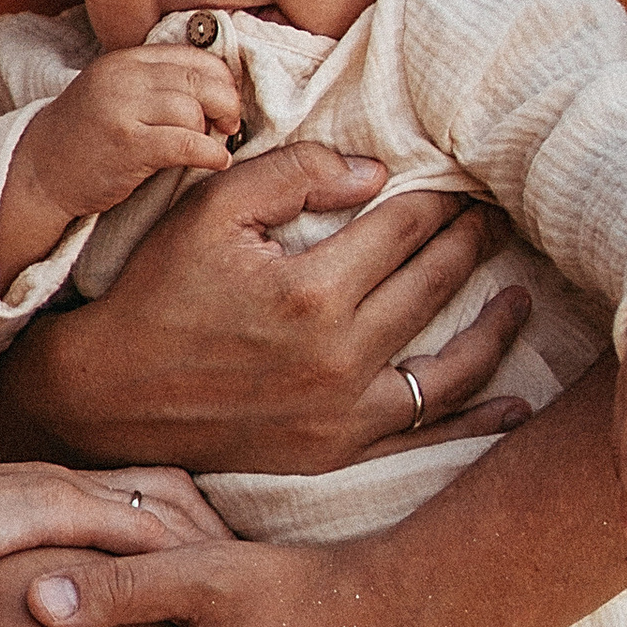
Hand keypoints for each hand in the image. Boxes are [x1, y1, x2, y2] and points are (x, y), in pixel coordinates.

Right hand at [0, 43, 244, 274]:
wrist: (38, 170)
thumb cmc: (85, 137)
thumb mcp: (116, 93)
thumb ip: (156, 83)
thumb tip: (219, 87)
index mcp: (125, 60)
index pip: (193, 54)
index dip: (222, 77)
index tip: (228, 100)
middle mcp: (123, 78)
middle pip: (199, 79)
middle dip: (226, 102)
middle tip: (230, 124)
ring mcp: (122, 109)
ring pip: (194, 109)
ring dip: (213, 131)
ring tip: (213, 145)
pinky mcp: (127, 145)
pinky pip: (186, 143)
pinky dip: (210, 153)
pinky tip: (217, 161)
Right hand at [0, 140, 533, 473]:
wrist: (107, 397)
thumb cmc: (156, 292)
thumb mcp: (210, 210)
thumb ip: (294, 176)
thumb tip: (376, 172)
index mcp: (313, 291)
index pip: (405, 227)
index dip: (440, 198)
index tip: (465, 179)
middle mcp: (340, 358)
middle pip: (434, 286)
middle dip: (471, 244)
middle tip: (496, 217)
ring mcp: (343, 415)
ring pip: (448, 366)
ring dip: (494, 327)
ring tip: (519, 297)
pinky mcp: (336, 453)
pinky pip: (424, 435)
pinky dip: (477, 419)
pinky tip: (514, 404)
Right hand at [0, 427, 221, 604]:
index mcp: (29, 500)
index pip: (123, 504)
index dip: (170, 535)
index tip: (202, 576)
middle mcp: (50, 487)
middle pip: (162, 492)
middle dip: (209, 530)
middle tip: (247, 575)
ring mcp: (52, 492)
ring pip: (162, 504)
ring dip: (206, 540)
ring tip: (242, 582)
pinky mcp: (49, 507)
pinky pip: (136, 527)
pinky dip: (177, 551)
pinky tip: (209, 580)